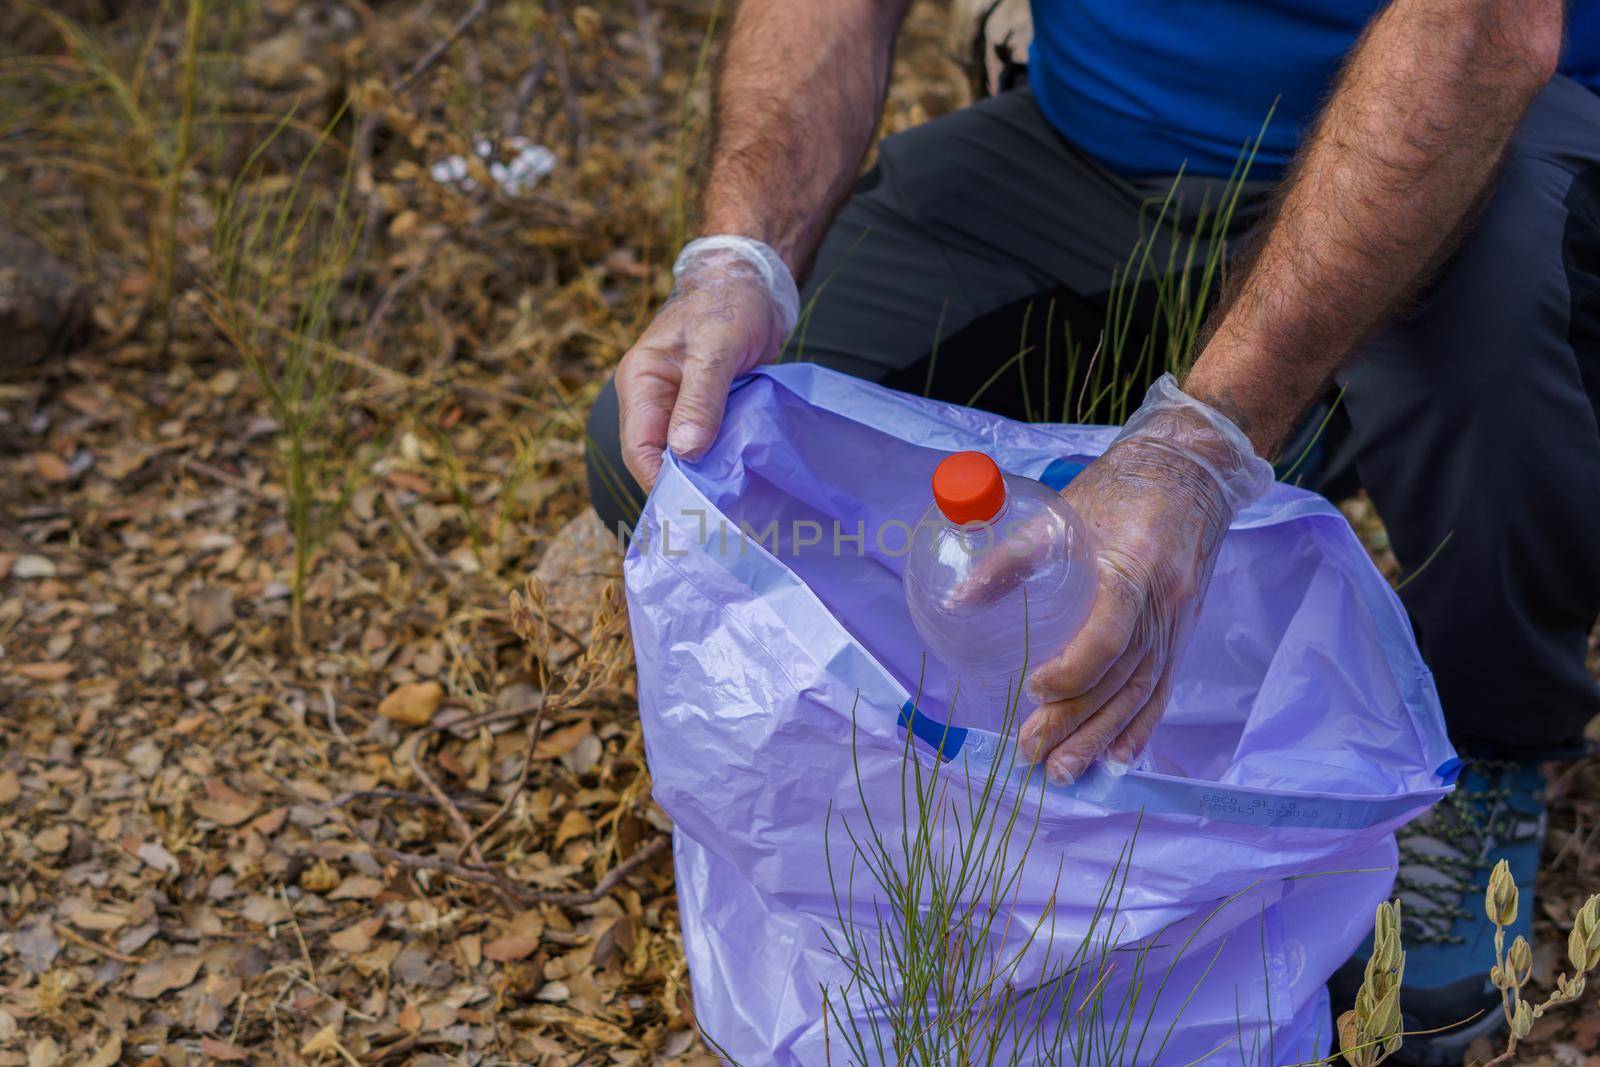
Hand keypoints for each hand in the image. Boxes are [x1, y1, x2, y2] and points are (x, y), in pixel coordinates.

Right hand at [616, 237, 798, 489]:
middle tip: (719, 515)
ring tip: (736, 504)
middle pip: (660, 459)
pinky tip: (745, 480)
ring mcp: (681, 407)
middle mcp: (655, 401)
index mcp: (640, 384)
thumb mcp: (716, 349)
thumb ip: (700, 399)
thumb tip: (685, 453)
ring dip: (709, 475)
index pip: (639, 449)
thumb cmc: (729, 303)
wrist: (753, 280)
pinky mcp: (709, 410)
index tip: (693, 508)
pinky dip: (725, 461)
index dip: (661, 481)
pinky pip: (710, 445)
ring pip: (687, 457)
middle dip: (687, 485)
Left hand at [1018, 376, 1273, 783]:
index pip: (1108, 634)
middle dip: (1075, 722)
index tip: (1033, 687)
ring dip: (1102, 737)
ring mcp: (1179, 622)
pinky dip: (1141, 727)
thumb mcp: (1061, 515)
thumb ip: (1009, 560)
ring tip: (1064, 772)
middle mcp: (1163, 603)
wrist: (1189, 473)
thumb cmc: (1118, 491)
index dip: (1072, 670)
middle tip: (1032, 755)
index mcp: (1133, 566)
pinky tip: (1117, 758)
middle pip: (1120, 677)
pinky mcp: (1184, 632)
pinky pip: (1164, 688)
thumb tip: (957, 602)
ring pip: (1141, 692)